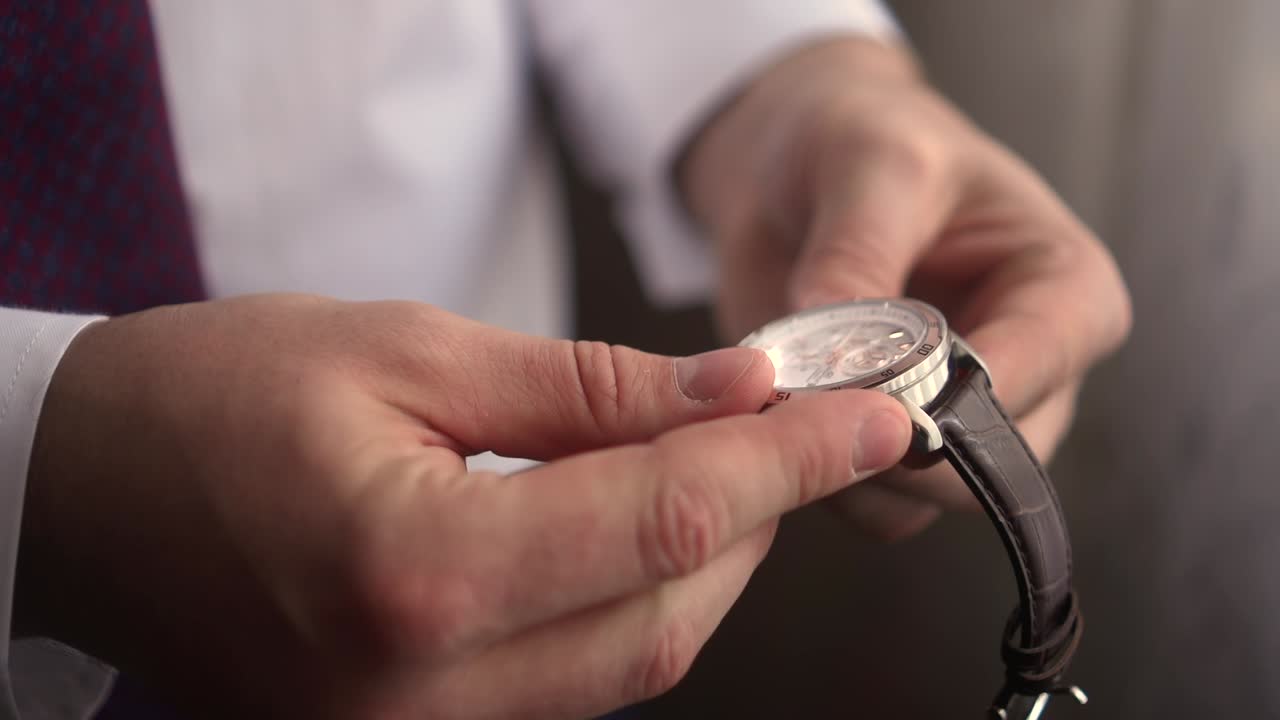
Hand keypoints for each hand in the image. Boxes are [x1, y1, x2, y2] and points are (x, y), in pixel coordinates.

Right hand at [17, 294, 909, 718]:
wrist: (83, 489)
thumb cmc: (211, 397)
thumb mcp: (406, 351)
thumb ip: (586, 389)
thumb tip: (726, 392)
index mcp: (413, 574)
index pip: (664, 520)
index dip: (787, 463)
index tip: (867, 416)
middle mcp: (418, 693)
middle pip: (669, 616)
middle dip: (761, 516)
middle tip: (803, 427)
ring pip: (633, 665)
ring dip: (707, 563)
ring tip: (736, 468)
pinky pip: (571, 685)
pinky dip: (636, 603)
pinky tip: (652, 532)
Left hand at [683, 37, 1130, 539]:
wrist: (797, 168)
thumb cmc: (864, 144)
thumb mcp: (869, 165)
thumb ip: (860, 250)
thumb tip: (836, 350)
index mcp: (1064, 291)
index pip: (1039, 370)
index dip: (956, 397)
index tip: (867, 386)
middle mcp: (1028, 373)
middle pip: (990, 465)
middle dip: (894, 448)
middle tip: (805, 398)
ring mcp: (958, 420)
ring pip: (923, 502)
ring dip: (842, 468)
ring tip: (778, 395)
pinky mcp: (890, 447)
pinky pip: (864, 504)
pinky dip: (810, 476)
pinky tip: (768, 417)